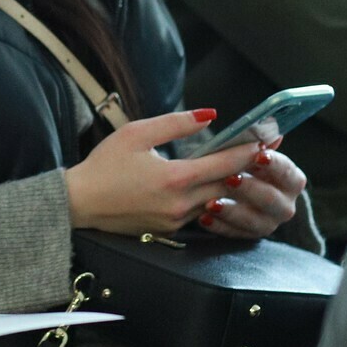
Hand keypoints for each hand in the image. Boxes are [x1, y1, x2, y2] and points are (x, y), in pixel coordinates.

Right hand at [64, 109, 273, 235]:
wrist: (79, 204)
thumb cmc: (103, 166)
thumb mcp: (136, 134)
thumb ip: (176, 124)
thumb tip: (209, 115)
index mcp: (174, 178)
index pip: (224, 163)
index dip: (248, 151)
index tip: (268, 140)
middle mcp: (180, 204)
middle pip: (227, 184)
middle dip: (248, 167)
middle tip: (268, 151)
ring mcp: (175, 220)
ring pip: (215, 200)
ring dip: (231, 184)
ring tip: (247, 167)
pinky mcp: (168, 231)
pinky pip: (199, 212)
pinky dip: (211, 198)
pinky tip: (217, 186)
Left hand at [196, 139, 305, 239]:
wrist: (220, 187)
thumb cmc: (237, 161)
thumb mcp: (244, 150)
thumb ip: (257, 141)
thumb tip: (270, 124)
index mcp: (290, 179)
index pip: (289, 173)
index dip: (275, 164)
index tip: (258, 155)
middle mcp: (284, 203)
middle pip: (272, 200)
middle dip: (250, 188)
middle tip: (230, 179)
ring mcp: (267, 222)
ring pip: (255, 222)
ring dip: (233, 211)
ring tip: (211, 203)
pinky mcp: (247, 235)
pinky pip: (235, 234)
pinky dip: (220, 226)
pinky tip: (203, 217)